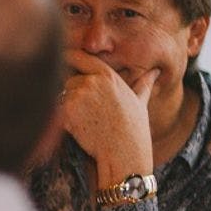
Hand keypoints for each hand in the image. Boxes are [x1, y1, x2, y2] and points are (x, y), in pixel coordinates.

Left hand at [59, 50, 158, 184]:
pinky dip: (62, 118)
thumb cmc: (133, 130)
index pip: (79, 57)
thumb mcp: (140, 102)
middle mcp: (91, 82)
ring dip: (66, 105)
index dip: (68, 57)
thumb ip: (142, 84)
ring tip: (86, 121)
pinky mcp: (66, 112)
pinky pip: (56, 110)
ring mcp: (77, 96)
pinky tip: (78, 128)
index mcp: (107, 75)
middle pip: (68, 79)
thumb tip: (154, 72)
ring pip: (60, 94)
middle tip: (87, 110)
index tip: (62, 59)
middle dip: (72, 92)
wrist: (123, 153)